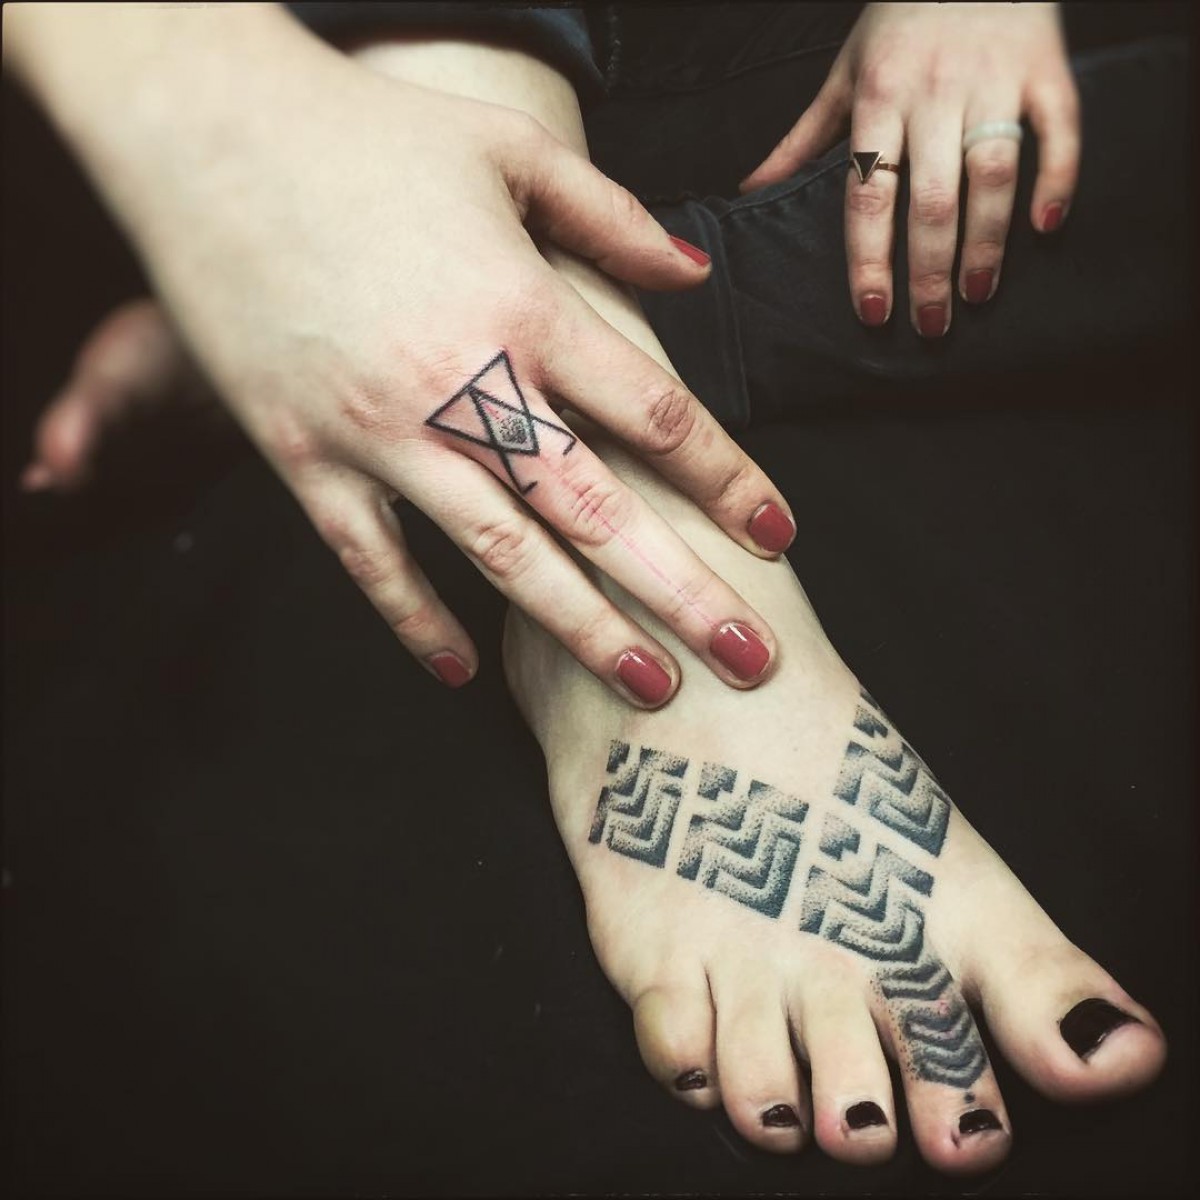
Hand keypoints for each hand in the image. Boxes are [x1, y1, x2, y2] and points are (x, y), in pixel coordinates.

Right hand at [10, 6, 794, 706]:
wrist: (204, 129)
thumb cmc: (363, 131)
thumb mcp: (505, 147)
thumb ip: (612, 217)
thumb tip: (695, 276)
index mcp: (523, 302)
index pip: (654, 411)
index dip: (727, 478)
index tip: (779, 537)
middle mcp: (461, 380)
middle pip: (596, 506)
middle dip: (682, 590)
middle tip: (751, 662)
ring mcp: (379, 428)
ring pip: (499, 551)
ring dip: (580, 627)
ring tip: (649, 687)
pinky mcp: (302, 454)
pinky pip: (369, 558)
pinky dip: (414, 618)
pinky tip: (461, 668)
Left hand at [740, 2, 1079, 335]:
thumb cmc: (900, 19)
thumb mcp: (844, 73)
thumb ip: (803, 140)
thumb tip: (751, 193)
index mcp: (880, 98)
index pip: (869, 195)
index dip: (870, 259)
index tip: (873, 311)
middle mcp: (936, 92)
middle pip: (931, 199)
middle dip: (928, 271)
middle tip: (929, 325)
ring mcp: (994, 80)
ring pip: (992, 174)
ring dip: (986, 243)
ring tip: (977, 294)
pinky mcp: (1046, 69)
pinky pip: (1058, 129)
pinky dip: (1057, 178)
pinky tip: (1045, 227)